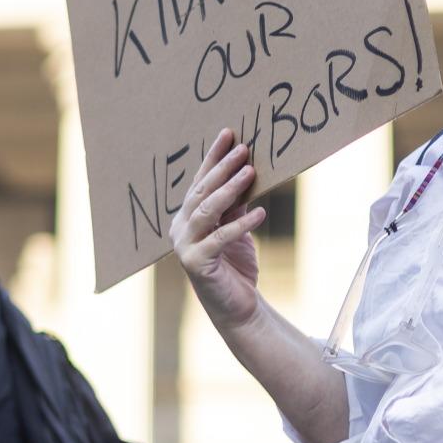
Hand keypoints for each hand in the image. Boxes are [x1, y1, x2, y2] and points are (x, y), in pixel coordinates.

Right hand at [171, 130, 267, 330]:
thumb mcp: (237, 228)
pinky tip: (261, 213)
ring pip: (207, 211)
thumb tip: (247, 170)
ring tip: (251, 172)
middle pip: (201, 192)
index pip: (200, 181)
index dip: (213, 157)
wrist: (236, 308)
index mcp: (187, 217)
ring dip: (230, 190)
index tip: (229, 133)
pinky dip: (241, 225)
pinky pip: (220, 238)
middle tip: (243, 149)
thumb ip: (236, 204)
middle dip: (223, 168)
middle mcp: (180, 228)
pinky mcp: (197, 264)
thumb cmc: (235, 266)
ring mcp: (185, 246)